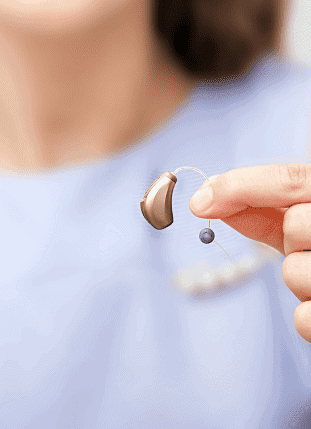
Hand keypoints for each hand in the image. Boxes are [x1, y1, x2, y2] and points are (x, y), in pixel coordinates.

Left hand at [189, 163, 310, 341]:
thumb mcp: (305, 217)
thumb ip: (261, 206)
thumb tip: (206, 197)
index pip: (290, 179)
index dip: (239, 187)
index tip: (199, 202)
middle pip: (295, 225)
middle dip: (290, 238)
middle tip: (310, 246)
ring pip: (296, 272)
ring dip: (299, 278)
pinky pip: (305, 319)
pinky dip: (305, 317)